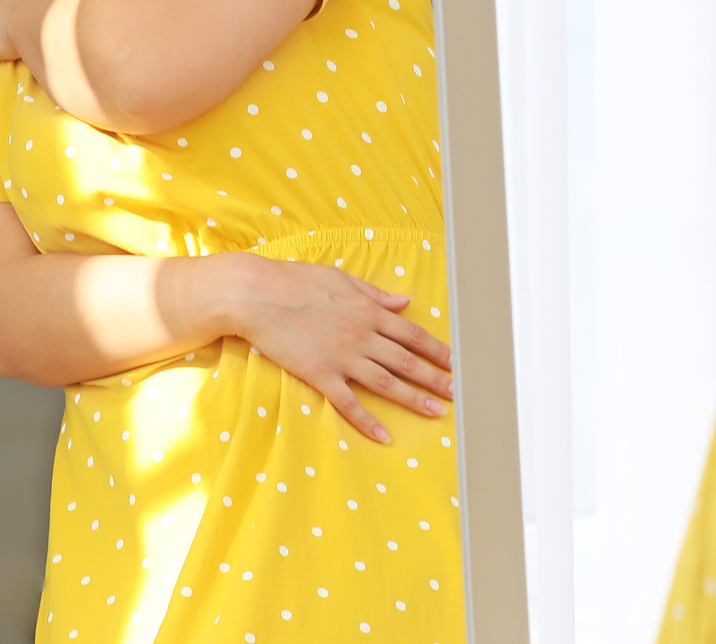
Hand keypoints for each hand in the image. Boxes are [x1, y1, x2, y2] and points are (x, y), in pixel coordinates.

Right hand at [216, 256, 454, 445]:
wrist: (257, 295)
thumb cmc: (297, 281)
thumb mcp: (342, 280)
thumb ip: (375, 294)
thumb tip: (404, 301)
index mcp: (368, 310)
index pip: (412, 334)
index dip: (437, 350)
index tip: (456, 362)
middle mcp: (362, 335)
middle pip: (407, 361)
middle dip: (436, 378)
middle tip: (458, 393)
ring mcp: (343, 357)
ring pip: (387, 383)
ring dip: (414, 398)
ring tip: (436, 412)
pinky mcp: (320, 374)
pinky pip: (349, 402)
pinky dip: (367, 421)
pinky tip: (384, 435)